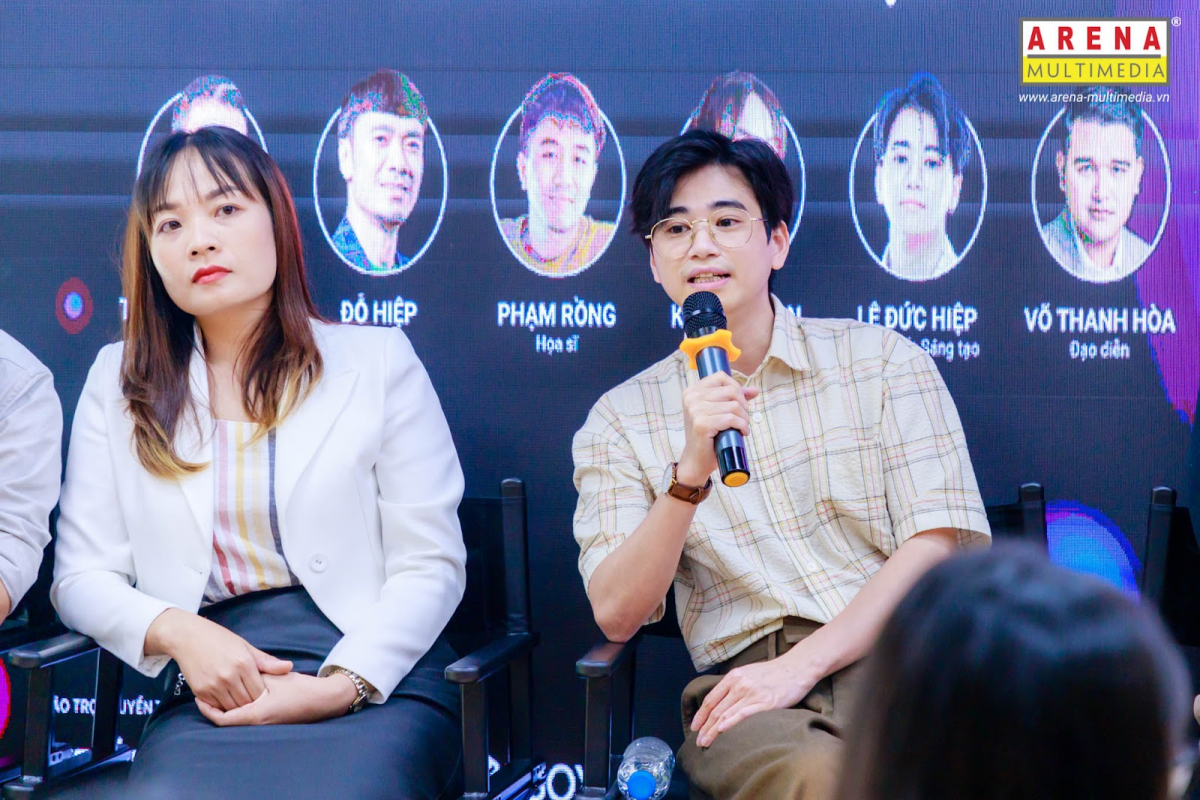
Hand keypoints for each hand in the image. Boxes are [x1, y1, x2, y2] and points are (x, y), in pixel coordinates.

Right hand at [147, 609, 292, 711]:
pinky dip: (223, 706)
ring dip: (238, 707)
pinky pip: (216, 707)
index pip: (260, 691)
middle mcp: (229, 676)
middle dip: (252, 704)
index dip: (264, 696)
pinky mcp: (200, 691)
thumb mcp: (245, 646)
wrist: (188, 637)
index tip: (265, 695)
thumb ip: (266, 661)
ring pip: (232, 708)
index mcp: (244, 664)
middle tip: (255, 702)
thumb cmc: (220, 639)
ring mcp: (213, 685)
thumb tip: (289, 667)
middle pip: (247, 702)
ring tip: (242, 702)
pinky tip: (227, 699)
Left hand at [196, 671, 358, 725]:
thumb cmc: (299, 688)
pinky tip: (236, 698)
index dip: (207, 709)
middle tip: (202, 693)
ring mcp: (264, 725)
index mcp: (256, 714)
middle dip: (213, 709)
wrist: (323, 700)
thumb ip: (252, 677)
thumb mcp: (274, 678)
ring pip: (236, 720)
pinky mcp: (270, 722)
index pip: (222, 718)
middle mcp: (257, 723)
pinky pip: (246, 719)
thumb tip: (232, 674)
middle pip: (227, 721)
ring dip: (225, 709)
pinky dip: (237, 710)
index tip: (198, 697)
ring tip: (215, 694)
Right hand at [677, 373, 758, 484]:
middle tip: (743, 418)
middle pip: (730, 391)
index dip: (736, 388)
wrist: (696, 460)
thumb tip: (754, 390)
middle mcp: (691, 398)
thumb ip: (733, 398)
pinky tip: (742, 432)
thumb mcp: (718, 412)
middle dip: (743, 405)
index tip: (740, 402)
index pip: (721, 377)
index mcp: (692, 391)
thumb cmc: (708, 436)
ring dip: (744, 418)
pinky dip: (742, 426)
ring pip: (734, 406)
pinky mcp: (702, 424)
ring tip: (742, 426)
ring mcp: (695, 411)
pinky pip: (732, 419)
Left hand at [690, 654, 816, 747]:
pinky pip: (743, 714)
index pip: (711, 698)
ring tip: (706, 743)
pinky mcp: (765, 703)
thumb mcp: (749, 673)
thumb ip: (735, 685)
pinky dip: (730, 723)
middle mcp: (739, 684)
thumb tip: (722, 703)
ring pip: (726, 714)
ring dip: (713, 731)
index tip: (695, 726)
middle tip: (698, 741)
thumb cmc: (773, 673)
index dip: (701, 714)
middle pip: (716, 710)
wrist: (797, 668)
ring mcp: (751, 693)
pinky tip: (722, 731)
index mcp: (733, 677)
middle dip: (705, 727)